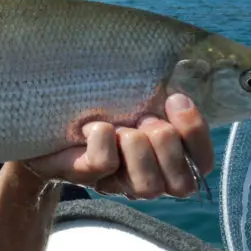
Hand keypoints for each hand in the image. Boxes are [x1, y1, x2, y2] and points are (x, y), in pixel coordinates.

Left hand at [23, 93, 213, 199]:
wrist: (48, 120)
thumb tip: (186, 66)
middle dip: (165, 142)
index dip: (195, 133)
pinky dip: (102, 139)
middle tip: (142, 119)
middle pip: (181, 183)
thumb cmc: (102, 106)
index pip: (202, 165)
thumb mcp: (138, 98)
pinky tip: (93, 127)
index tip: (175, 99)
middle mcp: (148, 180)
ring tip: (120, 127)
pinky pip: (105, 163)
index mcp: (167, 161)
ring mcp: (117, 184)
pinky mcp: (85, 176)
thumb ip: (163, 93)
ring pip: (147, 185)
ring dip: (136, 147)